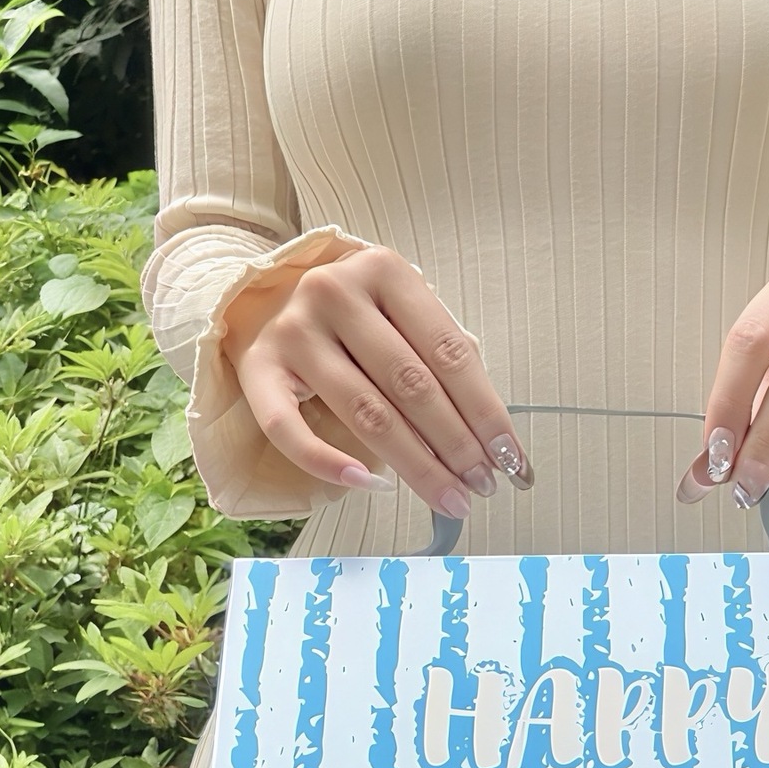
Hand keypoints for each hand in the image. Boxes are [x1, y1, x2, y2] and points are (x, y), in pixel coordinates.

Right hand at [222, 243, 531, 518]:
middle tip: (483, 485)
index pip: (449, 352)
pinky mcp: (258, 369)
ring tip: (450, 497)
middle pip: (411, 385)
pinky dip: (329, 463)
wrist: (267, 301)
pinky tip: (368, 486)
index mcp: (385, 271)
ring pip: (366, 413)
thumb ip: (441, 360)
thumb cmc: (355, 320)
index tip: (510, 457)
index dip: (485, 411)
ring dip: (416, 465)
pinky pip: (290, 430)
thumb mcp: (402, 317)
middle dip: (456, 444)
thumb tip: (493, 439)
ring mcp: (294, 331)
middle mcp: (335, 293)